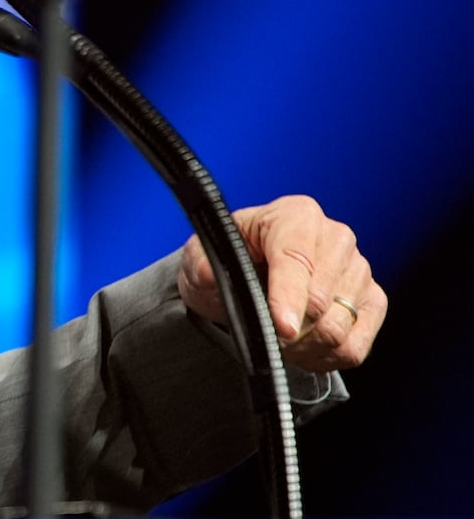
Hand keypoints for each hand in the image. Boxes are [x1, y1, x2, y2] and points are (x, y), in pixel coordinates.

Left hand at [177, 194, 384, 372]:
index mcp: (295, 215)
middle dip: (289, 327)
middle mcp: (335, 237)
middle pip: (323, 300)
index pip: (297, 258)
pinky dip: (324, 357)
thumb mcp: (201, 258)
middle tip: (263, 331)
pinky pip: (354, 347)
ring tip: (278, 336)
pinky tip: (301, 346)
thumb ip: (202, 266)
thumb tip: (211, 277)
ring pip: (338, 328)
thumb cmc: (228, 260)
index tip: (281, 327)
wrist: (246, 273)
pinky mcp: (372, 302)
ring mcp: (358, 269)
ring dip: (303, 346)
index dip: (288, 296)